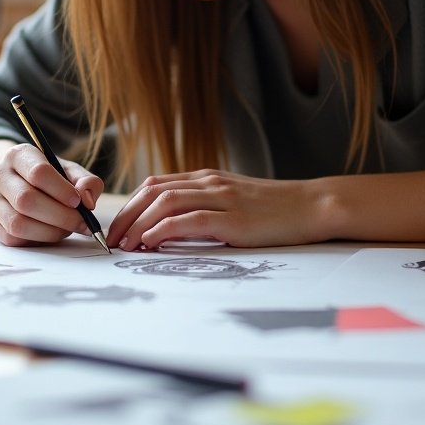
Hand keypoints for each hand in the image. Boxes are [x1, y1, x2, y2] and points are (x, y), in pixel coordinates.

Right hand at [0, 143, 104, 246]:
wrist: (20, 182)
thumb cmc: (51, 177)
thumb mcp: (70, 171)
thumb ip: (86, 181)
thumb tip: (87, 200)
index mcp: (18, 155)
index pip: (38, 172)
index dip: (61, 190)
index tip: (79, 202)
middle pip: (26, 200)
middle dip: (60, 216)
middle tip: (82, 223)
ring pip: (18, 223)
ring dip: (50, 231)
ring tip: (68, 229)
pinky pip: (13, 239)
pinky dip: (38, 240)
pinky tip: (52, 233)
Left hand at [106, 169, 326, 249]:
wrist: (312, 206)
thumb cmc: (274, 211)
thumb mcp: (233, 203)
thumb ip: (204, 209)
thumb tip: (169, 231)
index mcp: (207, 178)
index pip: (156, 185)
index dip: (131, 206)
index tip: (118, 229)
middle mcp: (209, 183)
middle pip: (153, 192)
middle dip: (127, 216)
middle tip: (112, 241)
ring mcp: (221, 198)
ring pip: (165, 202)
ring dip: (139, 224)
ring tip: (126, 246)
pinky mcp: (233, 218)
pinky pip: (189, 220)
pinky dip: (163, 229)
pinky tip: (151, 243)